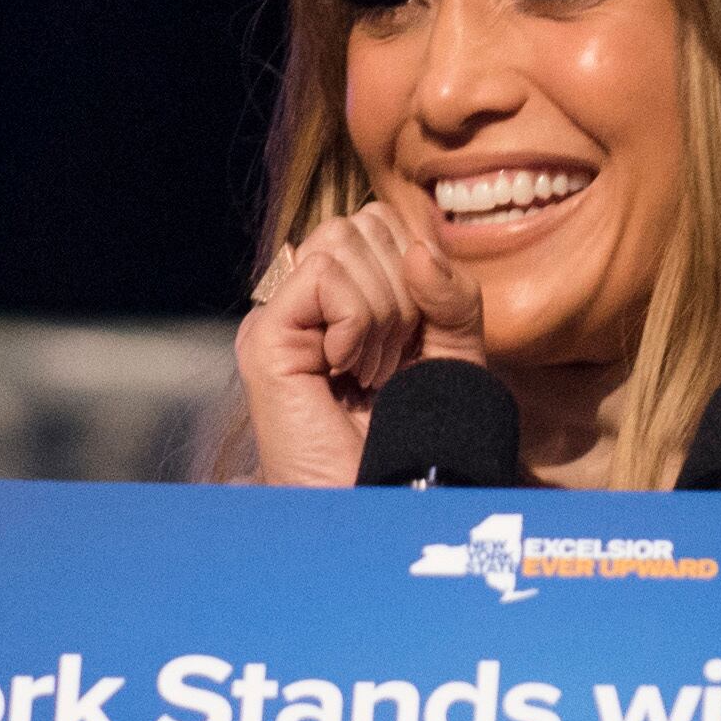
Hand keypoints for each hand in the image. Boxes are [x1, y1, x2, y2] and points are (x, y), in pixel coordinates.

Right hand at [235, 200, 489, 485]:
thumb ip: (452, 295)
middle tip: (390, 361)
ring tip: (369, 371)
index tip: (414, 341)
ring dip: (380, 314)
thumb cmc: (419, 436)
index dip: (418, 268)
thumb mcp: (456, 353)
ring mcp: (282, 317)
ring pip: (343, 242)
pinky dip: (356, 321)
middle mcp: (307, 299)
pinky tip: (346, 370)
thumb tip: (418, 250)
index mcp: (348, 293)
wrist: (389, 499)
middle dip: (402, 292)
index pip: (385, 222)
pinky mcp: (264, 337)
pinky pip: (324, 275)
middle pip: (363, 223)